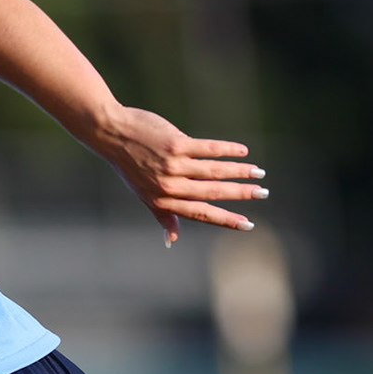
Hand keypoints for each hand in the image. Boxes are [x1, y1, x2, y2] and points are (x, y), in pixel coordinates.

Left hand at [94, 106, 266, 244]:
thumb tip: (172, 240)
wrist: (110, 133)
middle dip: (241, 195)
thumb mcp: (143, 194)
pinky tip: (243, 151)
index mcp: (162, 201)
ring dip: (239, 171)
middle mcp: (168, 186)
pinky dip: (227, 150)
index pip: (200, 214)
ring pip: (213, 171)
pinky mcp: (174, 144)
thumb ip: (162, 214)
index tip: (248, 224)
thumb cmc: (129, 164)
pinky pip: (207, 149)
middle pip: (211, 193)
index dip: (225, 219)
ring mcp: (171, 165)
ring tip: (258, 172)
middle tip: (263, 193)